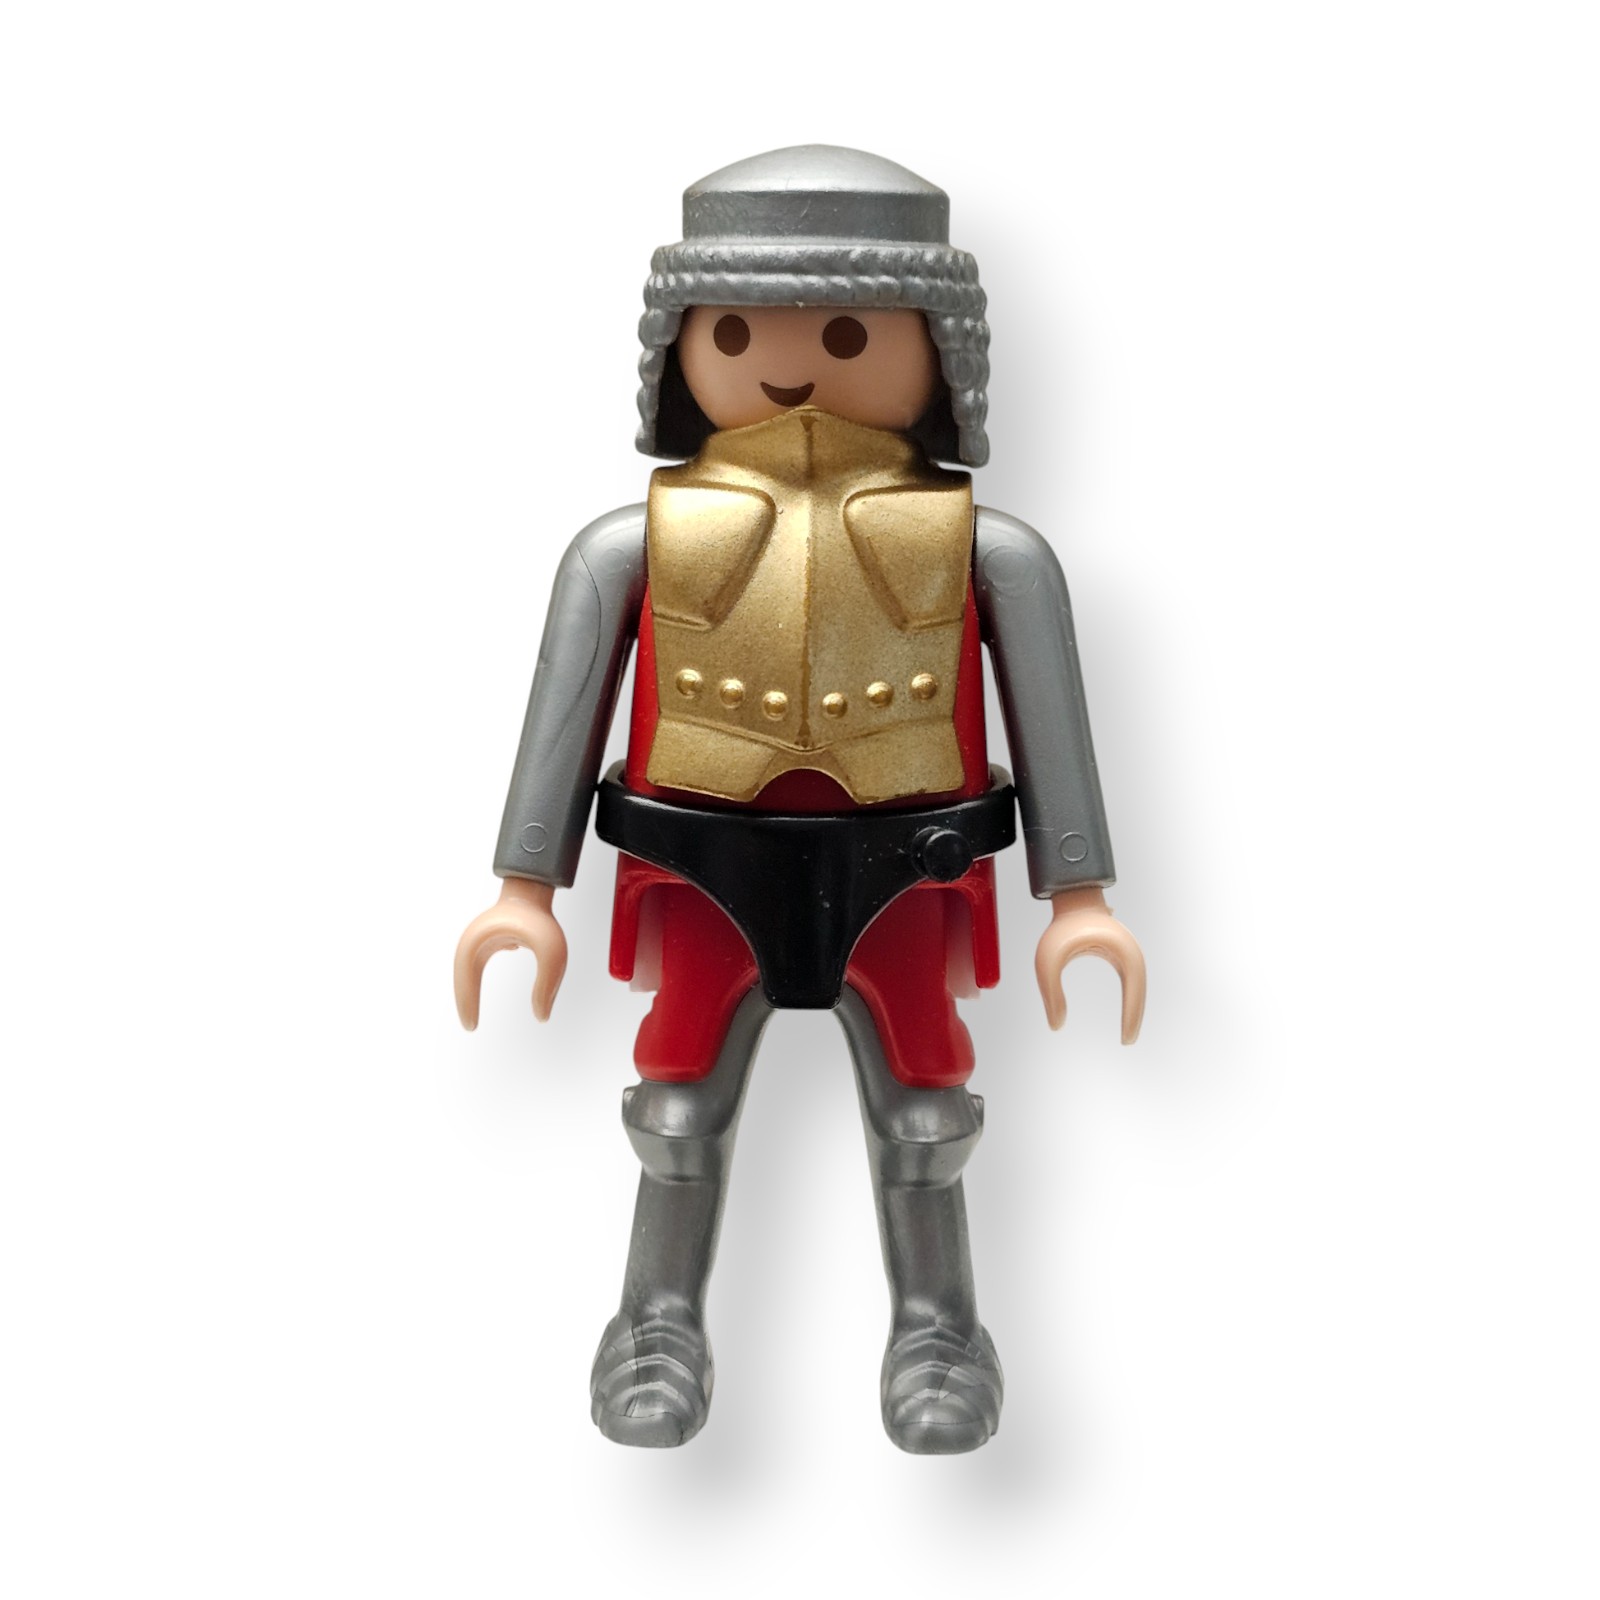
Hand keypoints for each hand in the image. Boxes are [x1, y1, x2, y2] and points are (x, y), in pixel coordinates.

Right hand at [453, 878, 567, 1029]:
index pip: (467, 981)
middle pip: (463, 978)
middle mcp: (475, 940)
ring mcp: (480, 937)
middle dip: (465, 1001)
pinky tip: (480, 994)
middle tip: (469, 1025)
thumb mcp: (552, 954)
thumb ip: (548, 986)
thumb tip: (542, 1016)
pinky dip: (475, 980)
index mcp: (482, 944)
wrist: (534, 887)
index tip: (471, 1026)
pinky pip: (477, 963)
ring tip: (472, 1014)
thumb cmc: (540, 916)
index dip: (467, 1004)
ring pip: (467, 971)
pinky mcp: (488, 937)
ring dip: (468, 991)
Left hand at [1034, 887, 1145, 1043]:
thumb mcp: (1048, 961)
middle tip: (1128, 1041)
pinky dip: (1131, 998)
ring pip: (1137, 987)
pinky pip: (1131, 981)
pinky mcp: (1121, 952)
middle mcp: (1131, 953)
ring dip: (1135, 1009)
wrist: (1072, 896)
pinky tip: (1126, 1013)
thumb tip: (1056, 1026)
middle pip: (1139, 993)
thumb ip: (1050, 993)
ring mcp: (1128, 952)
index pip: (1134, 994)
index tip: (1126, 1040)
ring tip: (1128, 1034)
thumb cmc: (1060, 926)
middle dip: (1135, 1018)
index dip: (1131, 1018)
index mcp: (1121, 953)